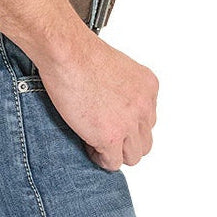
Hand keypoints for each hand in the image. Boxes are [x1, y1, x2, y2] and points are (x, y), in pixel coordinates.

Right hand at [37, 30, 158, 170]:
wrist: (68, 53)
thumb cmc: (81, 55)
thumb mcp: (118, 69)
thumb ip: (123, 91)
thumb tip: (114, 109)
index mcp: (148, 87)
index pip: (147, 121)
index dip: (128, 126)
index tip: (110, 122)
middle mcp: (144, 106)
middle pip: (144, 142)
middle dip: (125, 143)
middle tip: (103, 135)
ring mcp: (129, 123)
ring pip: (133, 156)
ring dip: (114, 153)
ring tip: (94, 141)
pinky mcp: (111, 137)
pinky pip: (113, 163)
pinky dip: (99, 158)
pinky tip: (87, 144)